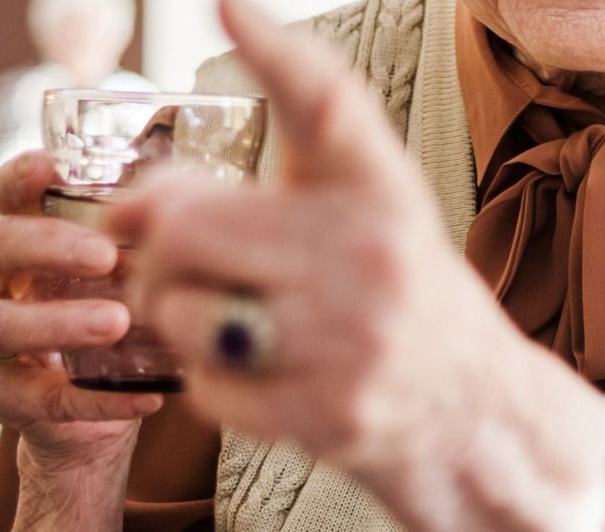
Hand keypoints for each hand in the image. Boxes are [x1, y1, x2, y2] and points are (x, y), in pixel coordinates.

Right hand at [0, 152, 160, 531]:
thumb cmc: (129, 328)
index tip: (54, 168)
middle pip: (2, 245)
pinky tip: (146, 399)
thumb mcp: (145, 279)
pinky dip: (95, 401)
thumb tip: (204, 205)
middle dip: (51, 245)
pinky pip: (39, 399)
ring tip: (118, 322)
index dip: (22, 176)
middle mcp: (6, 284)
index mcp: (36, 243)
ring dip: (60, 321)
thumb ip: (161, 241)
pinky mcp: (6, 398)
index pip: (10, 195)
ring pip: (1, 323)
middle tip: (108, 256)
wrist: (103, 415)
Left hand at [111, 0, 604, 531]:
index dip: (279, 53)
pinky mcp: (326, 417)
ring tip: (223, 316)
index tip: (230, 4)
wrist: (477, 412)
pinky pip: (205, 386)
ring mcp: (351, 345)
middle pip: (187, 226)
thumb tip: (127, 205)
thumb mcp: (372, 208)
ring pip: (181, 311)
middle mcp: (373, 261)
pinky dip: (209, 380)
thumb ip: (267, 181)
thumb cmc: (402, 297)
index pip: (331, 109)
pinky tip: (254, 370)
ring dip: (178, 315)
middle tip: (179, 256)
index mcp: (385, 193)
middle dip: (159, 243)